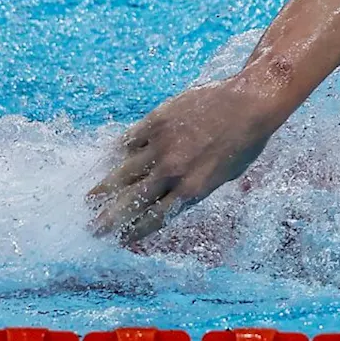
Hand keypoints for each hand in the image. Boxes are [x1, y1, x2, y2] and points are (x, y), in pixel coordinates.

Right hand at [87, 75, 281, 243]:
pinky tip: (109, 159)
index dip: (135, 230)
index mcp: (193, 190)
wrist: (250, 103)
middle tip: (93, 228)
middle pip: (132, 201)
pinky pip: (129, 141)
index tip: (120, 237)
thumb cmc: (246, 141)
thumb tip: (174, 198)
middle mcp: (173, 171)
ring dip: (104, 189)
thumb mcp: (225, 174)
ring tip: (89, 199)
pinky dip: (118, 152)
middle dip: (110, 218)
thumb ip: (197, 187)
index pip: (155, 217)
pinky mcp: (156, 122)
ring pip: (123, 172)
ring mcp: (162, 146)